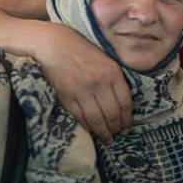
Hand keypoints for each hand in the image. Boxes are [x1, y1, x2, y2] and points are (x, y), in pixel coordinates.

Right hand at [0, 0, 131, 144]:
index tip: (127, 128)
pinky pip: (80, 117)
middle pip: (112, 114)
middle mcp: (100, 83)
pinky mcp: (66, 96)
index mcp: (113, 73)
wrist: (55, 44)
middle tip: (118, 136)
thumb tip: (123, 104)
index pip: (125, 103)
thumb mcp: (106, 61)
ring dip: (103, 133)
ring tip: (107, 139)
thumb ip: (115, 80)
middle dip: (116, 129)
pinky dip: (87, 127)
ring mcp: (82, 91)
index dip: (127, 119)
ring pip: (97, 119)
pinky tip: (92, 132)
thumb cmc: (83, 51)